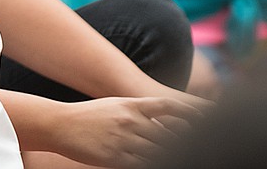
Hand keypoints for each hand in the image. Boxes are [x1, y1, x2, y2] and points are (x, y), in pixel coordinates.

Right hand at [41, 96, 201, 167]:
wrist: (60, 124)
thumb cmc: (89, 116)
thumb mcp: (115, 105)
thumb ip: (139, 112)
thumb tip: (162, 119)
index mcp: (132, 104)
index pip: (168, 107)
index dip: (190, 113)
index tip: (207, 118)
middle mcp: (131, 120)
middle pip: (167, 134)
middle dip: (184, 142)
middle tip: (202, 147)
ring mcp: (124, 139)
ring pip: (157, 151)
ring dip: (171, 155)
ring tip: (187, 157)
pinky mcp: (115, 156)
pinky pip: (141, 164)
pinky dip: (152, 165)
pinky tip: (158, 164)